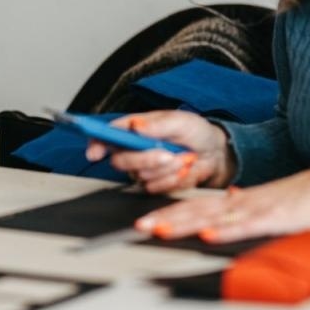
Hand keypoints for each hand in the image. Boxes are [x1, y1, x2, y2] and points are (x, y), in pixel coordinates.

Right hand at [83, 110, 233, 192]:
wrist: (214, 153)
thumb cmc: (194, 132)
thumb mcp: (180, 121)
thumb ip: (158, 124)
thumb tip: (136, 126)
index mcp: (132, 130)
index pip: (105, 136)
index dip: (95, 144)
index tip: (95, 152)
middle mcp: (132, 150)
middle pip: (119, 161)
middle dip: (144, 159)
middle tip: (167, 153)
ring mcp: (142, 169)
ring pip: (141, 176)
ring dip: (166, 168)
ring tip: (183, 157)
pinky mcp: (153, 185)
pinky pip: (155, 188)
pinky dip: (173, 179)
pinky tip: (183, 169)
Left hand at [134, 169, 309, 243]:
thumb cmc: (298, 200)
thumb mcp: (263, 204)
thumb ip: (240, 210)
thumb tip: (219, 215)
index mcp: (236, 201)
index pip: (196, 206)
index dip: (169, 213)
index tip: (146, 222)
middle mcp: (239, 203)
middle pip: (197, 210)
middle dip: (167, 218)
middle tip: (140, 226)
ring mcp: (254, 209)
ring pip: (214, 216)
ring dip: (186, 223)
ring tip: (161, 229)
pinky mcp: (272, 219)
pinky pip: (244, 226)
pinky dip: (225, 231)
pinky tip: (208, 235)